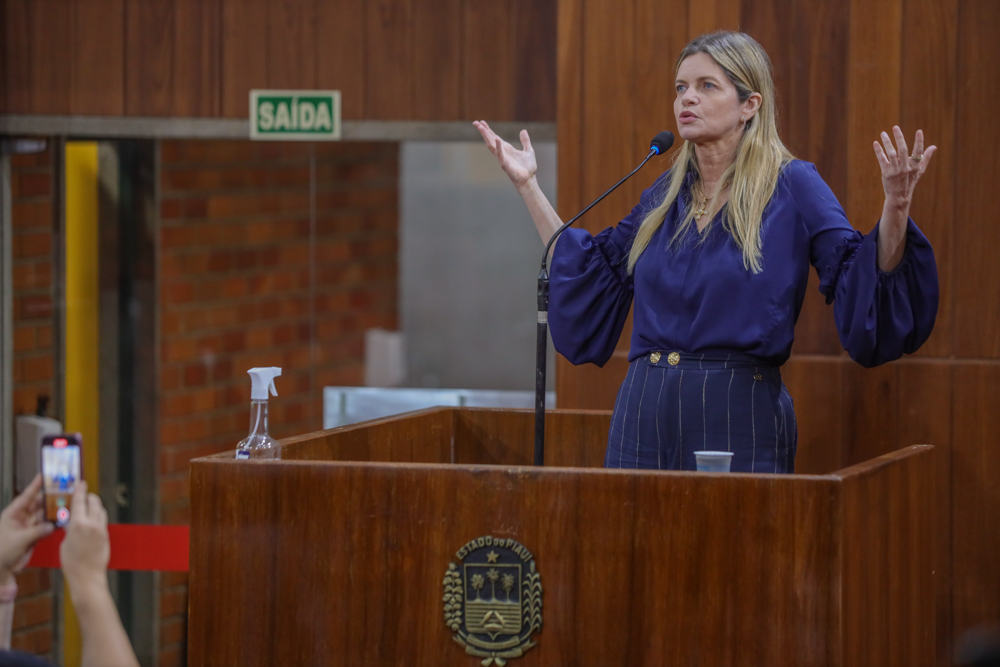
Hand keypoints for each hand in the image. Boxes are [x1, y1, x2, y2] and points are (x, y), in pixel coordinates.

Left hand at [0, 475, 54, 584]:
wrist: (1, 568)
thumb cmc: (3, 550)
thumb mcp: (19, 539)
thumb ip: (38, 530)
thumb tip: (52, 525)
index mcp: (13, 514)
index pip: (25, 497)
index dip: (34, 486)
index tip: (43, 476)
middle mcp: (21, 517)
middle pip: (37, 504)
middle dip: (48, 498)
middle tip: (62, 490)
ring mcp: (28, 526)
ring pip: (43, 515)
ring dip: (53, 511)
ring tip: (66, 504)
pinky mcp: (34, 535)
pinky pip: (46, 526)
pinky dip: (53, 524)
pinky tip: (62, 520)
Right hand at [60, 481, 109, 595]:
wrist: (87, 576)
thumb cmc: (72, 563)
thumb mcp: (64, 543)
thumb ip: (69, 529)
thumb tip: (71, 521)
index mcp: (78, 524)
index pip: (80, 501)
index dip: (80, 490)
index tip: (81, 483)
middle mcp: (92, 524)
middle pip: (94, 502)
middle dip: (89, 497)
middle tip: (84, 496)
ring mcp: (101, 529)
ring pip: (100, 510)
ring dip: (95, 506)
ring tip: (87, 508)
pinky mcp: (106, 535)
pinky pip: (102, 520)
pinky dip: (97, 517)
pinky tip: (91, 521)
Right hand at [473, 120, 537, 190]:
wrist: (529, 180)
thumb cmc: (528, 168)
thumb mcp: (528, 150)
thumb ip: (525, 141)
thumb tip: (523, 130)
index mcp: (506, 149)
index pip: (495, 137)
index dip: (488, 130)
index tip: (482, 122)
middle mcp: (502, 152)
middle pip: (490, 140)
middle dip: (483, 131)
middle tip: (475, 122)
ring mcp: (502, 158)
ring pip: (492, 145)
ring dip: (486, 136)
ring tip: (481, 128)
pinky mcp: (505, 164)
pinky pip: (500, 155)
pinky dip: (498, 147)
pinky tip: (497, 139)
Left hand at [873, 126, 936, 206]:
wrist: (899, 196)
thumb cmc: (910, 181)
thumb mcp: (920, 170)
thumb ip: (926, 157)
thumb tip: (934, 146)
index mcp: (915, 165)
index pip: (918, 151)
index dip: (919, 141)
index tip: (919, 131)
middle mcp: (905, 167)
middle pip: (903, 150)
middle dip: (899, 137)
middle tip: (895, 127)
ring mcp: (895, 170)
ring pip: (891, 153)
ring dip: (887, 142)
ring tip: (883, 133)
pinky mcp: (886, 173)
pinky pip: (882, 160)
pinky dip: (879, 151)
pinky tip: (875, 143)